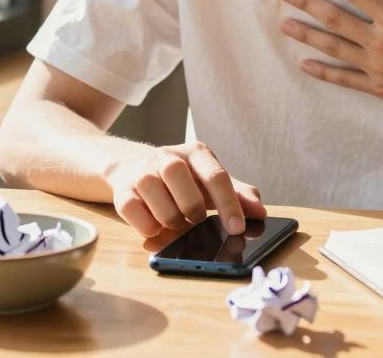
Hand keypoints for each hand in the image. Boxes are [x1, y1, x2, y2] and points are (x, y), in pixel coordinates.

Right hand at [104, 141, 265, 237]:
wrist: (130, 166)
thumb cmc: (180, 180)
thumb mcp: (209, 181)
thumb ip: (237, 195)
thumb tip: (260, 212)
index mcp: (196, 153)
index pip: (216, 176)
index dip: (228, 204)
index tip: (237, 228)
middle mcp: (168, 157)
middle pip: (183, 185)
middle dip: (193, 211)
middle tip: (195, 221)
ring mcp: (142, 172)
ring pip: (157, 200)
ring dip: (170, 220)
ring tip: (175, 223)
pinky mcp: (122, 190)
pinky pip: (133, 212)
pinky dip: (148, 227)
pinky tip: (155, 226)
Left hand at [279, 0, 382, 127]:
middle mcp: (379, 42)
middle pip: (336, 19)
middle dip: (308, 4)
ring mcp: (376, 66)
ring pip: (333, 48)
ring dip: (307, 35)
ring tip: (284, 25)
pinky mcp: (378, 87)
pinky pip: (344, 79)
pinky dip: (323, 72)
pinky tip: (305, 65)